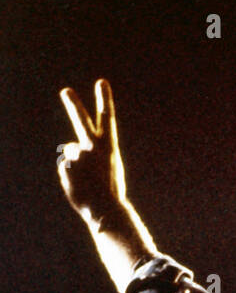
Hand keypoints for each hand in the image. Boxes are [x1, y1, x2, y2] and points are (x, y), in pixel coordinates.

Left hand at [57, 78, 126, 222]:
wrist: (106, 210)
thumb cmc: (111, 192)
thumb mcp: (108, 168)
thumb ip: (91, 153)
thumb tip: (69, 146)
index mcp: (109, 148)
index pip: (107, 119)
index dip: (104, 99)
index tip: (102, 82)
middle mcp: (93, 148)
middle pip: (81, 122)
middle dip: (74, 105)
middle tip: (66, 92)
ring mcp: (79, 156)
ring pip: (72, 154)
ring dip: (77, 165)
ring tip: (88, 181)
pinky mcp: (66, 166)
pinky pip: (66, 168)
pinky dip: (71, 177)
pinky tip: (80, 185)